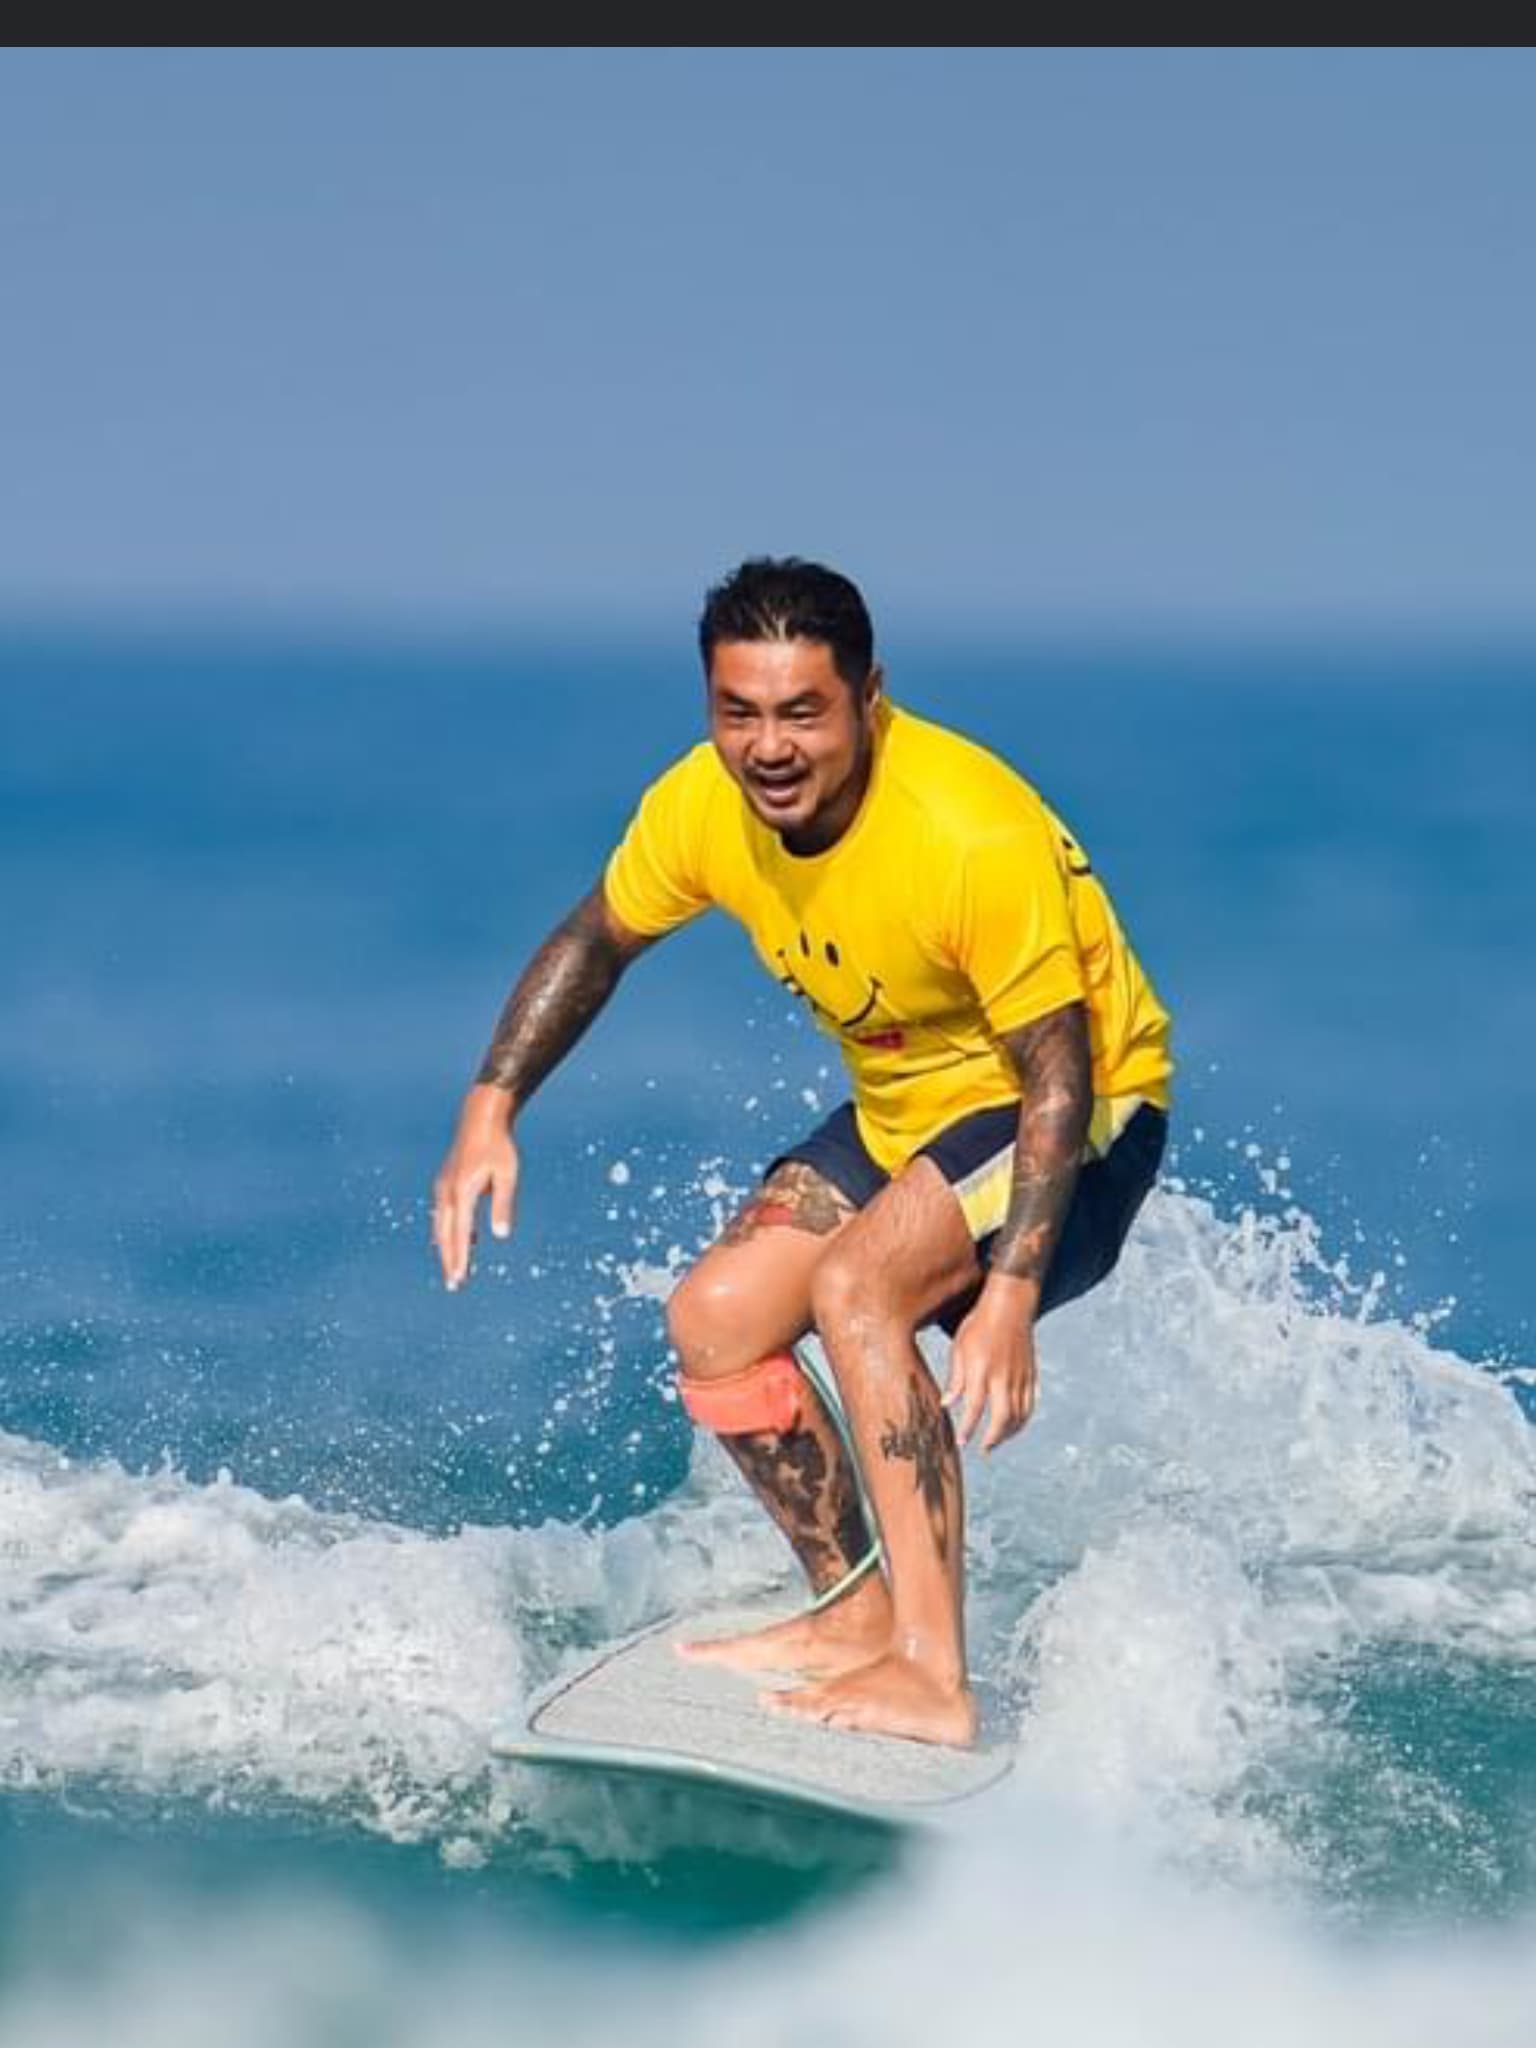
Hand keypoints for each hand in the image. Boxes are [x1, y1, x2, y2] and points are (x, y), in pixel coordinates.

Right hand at [433, 1085, 518, 1289]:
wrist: (481, 1119)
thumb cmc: (499, 1147)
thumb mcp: (507, 1175)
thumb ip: (503, 1204)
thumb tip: (501, 1235)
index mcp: (462, 1192)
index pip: (460, 1233)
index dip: (460, 1257)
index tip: (460, 1278)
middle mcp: (447, 1192)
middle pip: (445, 1234)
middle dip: (450, 1260)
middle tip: (454, 1284)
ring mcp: (443, 1187)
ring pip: (442, 1226)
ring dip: (447, 1248)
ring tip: (455, 1269)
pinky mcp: (446, 1183)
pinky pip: (445, 1214)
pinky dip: (450, 1231)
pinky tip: (464, 1241)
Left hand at [942, 1289, 1039, 1452]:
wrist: (1010, 1305)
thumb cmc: (979, 1324)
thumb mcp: (959, 1348)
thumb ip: (955, 1378)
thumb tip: (946, 1404)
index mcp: (982, 1370)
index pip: (974, 1409)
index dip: (967, 1429)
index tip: (961, 1442)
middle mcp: (1003, 1377)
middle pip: (1002, 1418)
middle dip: (992, 1438)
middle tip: (983, 1449)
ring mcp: (1020, 1377)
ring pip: (1019, 1415)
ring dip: (1008, 1433)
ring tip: (996, 1440)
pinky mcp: (1031, 1374)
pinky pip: (1030, 1404)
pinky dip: (1023, 1419)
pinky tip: (1014, 1425)